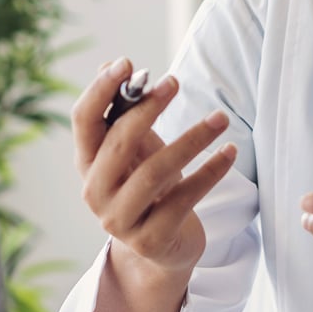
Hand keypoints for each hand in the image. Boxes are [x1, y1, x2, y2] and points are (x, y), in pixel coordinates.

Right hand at [72, 58, 235, 276]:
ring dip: (191, 139)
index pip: (82, 121)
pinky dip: (210, 173)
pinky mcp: (151, 240)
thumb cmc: (149, 188)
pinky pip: (184, 200)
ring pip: (154, 172)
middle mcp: (95, 193)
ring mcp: (120, 220)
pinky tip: (229, 152)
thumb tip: (110, 65)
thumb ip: (124, 113)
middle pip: (117, 144)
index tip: (127, 63)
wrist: (163, 248)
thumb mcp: (137, 150)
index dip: (100, 90)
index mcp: (87, 164)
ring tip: (220, 118)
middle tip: (174, 82)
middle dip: (147, 109)